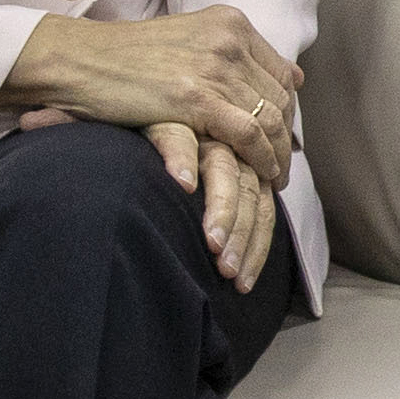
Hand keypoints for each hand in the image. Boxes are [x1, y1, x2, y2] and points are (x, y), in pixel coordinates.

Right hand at [0, 5, 301, 185]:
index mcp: (231, 23)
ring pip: (270, 118)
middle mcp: (230, 40)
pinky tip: (262, 176)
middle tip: (283, 166)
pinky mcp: (196, 97)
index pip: (281, 73)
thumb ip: (235, 56)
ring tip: (275, 179)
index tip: (283, 137)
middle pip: (280, 97)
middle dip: (285, 137)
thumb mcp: (190, 41)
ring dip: (278, 154)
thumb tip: (294, 77)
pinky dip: (261, 159)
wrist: (77, 59)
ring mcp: (215, 67)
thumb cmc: (125, 57)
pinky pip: (248, 133)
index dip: (287, 110)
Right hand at [145, 123, 276, 292]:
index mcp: (243, 168)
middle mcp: (230, 150)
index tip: (243, 285)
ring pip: (223, 172)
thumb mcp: (201, 192)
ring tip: (212, 241)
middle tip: (226, 270)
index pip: (261, 211)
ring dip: (221, 208)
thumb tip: (228, 269)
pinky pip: (180, 139)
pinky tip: (183, 185)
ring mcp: (203, 133)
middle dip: (240, 236)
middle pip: (247, 195)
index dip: (256, 248)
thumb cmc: (168, 167)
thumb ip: (218, 217)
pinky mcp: (170, 119)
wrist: (138, 113)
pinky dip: (182, 161)